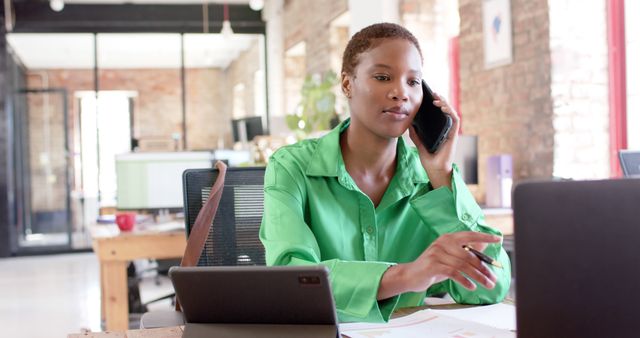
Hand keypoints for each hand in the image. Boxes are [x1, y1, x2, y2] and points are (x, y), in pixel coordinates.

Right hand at [378, 231, 499, 298]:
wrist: (411, 275)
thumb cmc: (433, 266)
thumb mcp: (450, 257)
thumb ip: (465, 251)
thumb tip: (484, 246)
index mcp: (448, 238)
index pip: (469, 235)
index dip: (484, 237)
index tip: (498, 239)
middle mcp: (442, 243)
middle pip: (469, 255)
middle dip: (484, 268)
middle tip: (493, 278)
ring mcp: (437, 253)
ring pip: (463, 265)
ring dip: (478, 277)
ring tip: (487, 285)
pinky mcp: (433, 265)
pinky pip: (454, 273)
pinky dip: (465, 280)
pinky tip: (472, 287)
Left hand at [408, 92, 460, 188]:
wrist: (434, 170)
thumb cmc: (429, 159)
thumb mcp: (419, 143)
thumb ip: (416, 134)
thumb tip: (409, 123)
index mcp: (439, 130)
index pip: (439, 114)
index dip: (436, 104)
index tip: (429, 96)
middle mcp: (446, 129)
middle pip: (446, 111)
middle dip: (440, 100)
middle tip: (432, 93)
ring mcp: (451, 132)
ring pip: (451, 112)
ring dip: (445, 103)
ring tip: (437, 98)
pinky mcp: (453, 135)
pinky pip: (455, 120)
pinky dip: (450, 111)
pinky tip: (443, 107)